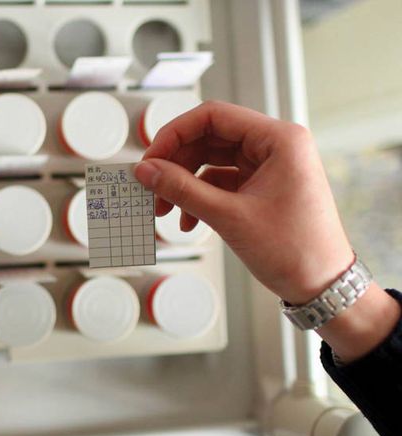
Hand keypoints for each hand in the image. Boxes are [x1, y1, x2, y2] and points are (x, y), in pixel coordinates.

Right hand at [136, 100, 399, 361]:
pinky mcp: (262, 188)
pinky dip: (199, 198)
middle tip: (151, 185)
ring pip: (211, 161)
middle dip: (176, 164)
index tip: (151, 158)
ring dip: (184, 184)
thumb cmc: (296, 251)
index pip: (213, 116)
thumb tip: (147, 170)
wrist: (322, 286)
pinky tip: (188, 220)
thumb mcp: (229, 217)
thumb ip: (182, 189)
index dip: (175, 134)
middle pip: (209, 138)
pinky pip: (220, 182)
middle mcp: (276, 147)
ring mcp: (269, 167)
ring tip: (165, 209)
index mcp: (279, 140)